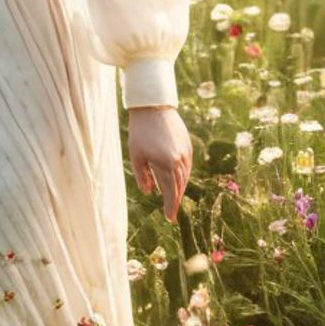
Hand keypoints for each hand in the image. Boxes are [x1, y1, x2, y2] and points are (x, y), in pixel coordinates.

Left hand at [127, 105, 191, 221]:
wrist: (153, 108)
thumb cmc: (140, 132)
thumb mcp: (136, 156)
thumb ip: (142, 177)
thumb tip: (150, 192)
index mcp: (164, 164)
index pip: (170, 192)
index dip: (170, 207)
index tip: (169, 218)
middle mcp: (178, 160)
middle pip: (179, 187)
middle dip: (175, 201)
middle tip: (171, 213)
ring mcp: (186, 153)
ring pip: (185, 177)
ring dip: (179, 189)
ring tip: (172, 199)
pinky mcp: (188, 146)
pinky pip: (187, 167)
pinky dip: (182, 177)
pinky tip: (176, 181)